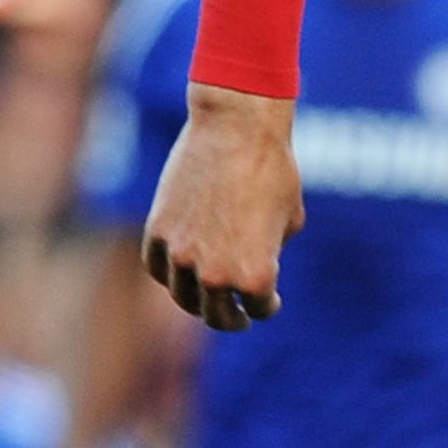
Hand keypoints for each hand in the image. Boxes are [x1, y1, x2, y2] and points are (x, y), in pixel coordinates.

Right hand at [144, 84, 300, 329]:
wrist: (237, 129)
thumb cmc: (274, 171)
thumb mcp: (290, 221)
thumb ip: (269, 254)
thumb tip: (251, 271)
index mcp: (256, 277)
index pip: (259, 309)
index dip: (266, 306)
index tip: (268, 302)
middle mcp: (215, 275)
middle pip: (217, 316)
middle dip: (231, 319)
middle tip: (237, 318)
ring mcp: (182, 256)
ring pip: (184, 297)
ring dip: (197, 302)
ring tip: (207, 300)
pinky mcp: (158, 232)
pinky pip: (158, 268)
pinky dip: (169, 274)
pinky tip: (181, 273)